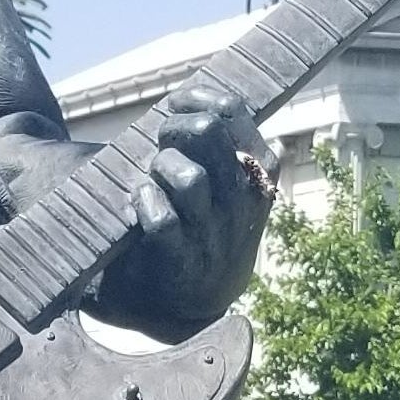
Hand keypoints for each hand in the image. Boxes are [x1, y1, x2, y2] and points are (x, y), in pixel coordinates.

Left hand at [97, 92, 280, 334]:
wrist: (189, 304)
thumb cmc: (199, 226)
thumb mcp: (222, 183)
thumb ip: (216, 140)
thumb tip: (193, 95)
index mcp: (258, 170)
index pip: (233, 110)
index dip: (197, 99)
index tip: (175, 105)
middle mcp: (243, 200)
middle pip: (208, 133)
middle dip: (173, 129)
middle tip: (159, 146)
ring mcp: (215, 233)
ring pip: (190, 178)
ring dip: (160, 169)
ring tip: (151, 179)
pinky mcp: (182, 261)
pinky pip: (163, 221)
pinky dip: (146, 204)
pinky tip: (141, 203)